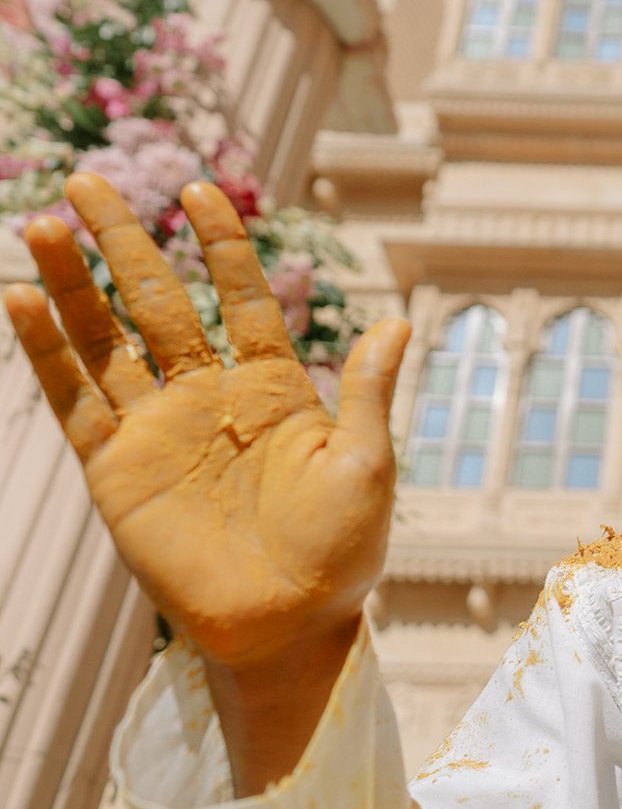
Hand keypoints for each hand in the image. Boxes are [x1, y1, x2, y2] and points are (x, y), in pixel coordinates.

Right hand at [3, 174, 409, 669]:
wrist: (288, 627)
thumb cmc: (342, 552)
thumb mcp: (366, 466)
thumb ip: (370, 393)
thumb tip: (397, 321)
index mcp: (275, 386)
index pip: (239, 296)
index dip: (221, 244)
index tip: (200, 189)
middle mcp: (209, 395)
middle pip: (156, 301)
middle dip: (125, 242)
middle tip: (89, 181)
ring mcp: (158, 429)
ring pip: (105, 340)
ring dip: (73, 284)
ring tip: (43, 224)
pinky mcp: (117, 470)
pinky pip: (76, 400)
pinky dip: (46, 353)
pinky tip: (19, 301)